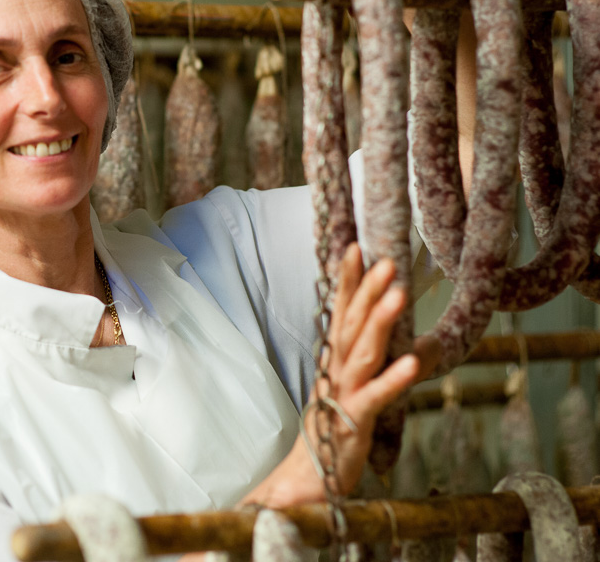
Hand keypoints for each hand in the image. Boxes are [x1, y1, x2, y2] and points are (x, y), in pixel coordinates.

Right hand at [240, 244, 419, 507]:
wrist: (307, 480)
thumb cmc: (333, 433)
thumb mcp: (357, 392)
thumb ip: (382, 364)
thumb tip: (423, 343)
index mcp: (334, 363)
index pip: (340, 314)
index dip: (348, 282)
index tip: (355, 249)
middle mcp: (335, 373)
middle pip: (350, 326)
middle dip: (367, 291)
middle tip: (385, 260)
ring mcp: (343, 396)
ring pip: (362, 353)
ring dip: (379, 322)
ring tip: (399, 294)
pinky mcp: (354, 423)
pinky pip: (376, 398)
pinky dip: (394, 379)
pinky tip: (414, 361)